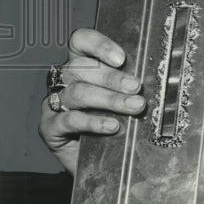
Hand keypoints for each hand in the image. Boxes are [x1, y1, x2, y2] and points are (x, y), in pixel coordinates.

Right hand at [38, 28, 145, 175]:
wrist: (98, 162)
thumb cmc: (111, 125)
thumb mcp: (121, 98)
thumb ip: (128, 85)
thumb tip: (153, 78)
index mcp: (81, 65)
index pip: (81, 42)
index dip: (98, 45)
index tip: (121, 58)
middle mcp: (64, 80)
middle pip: (81, 68)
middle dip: (112, 77)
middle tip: (136, 88)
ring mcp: (54, 103)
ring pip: (78, 93)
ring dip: (110, 99)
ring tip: (134, 107)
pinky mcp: (49, 127)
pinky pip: (69, 120)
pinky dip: (93, 122)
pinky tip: (112, 126)